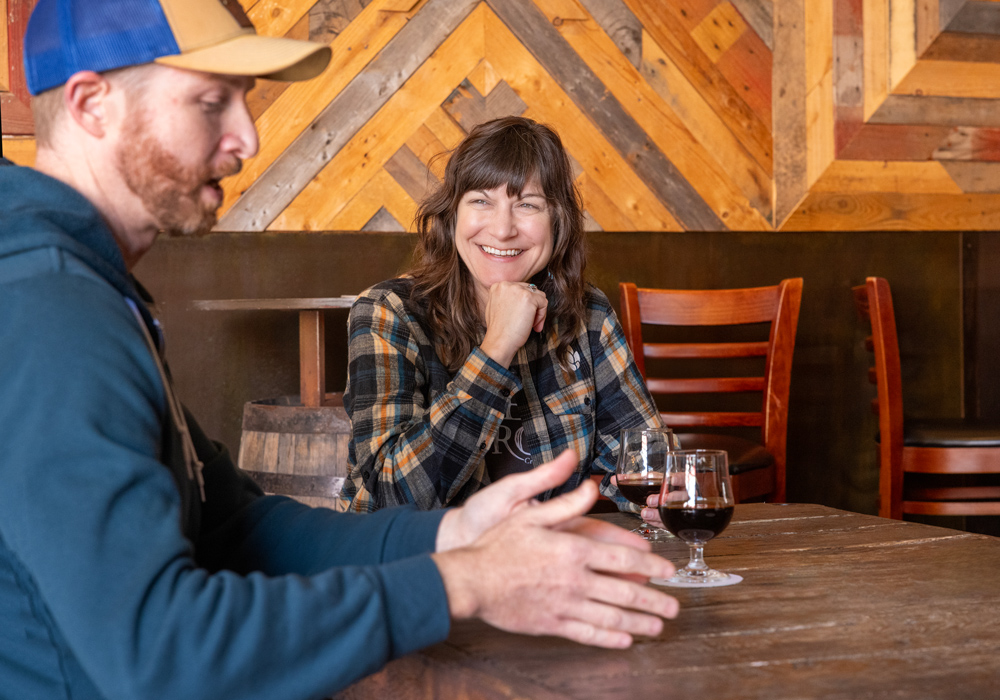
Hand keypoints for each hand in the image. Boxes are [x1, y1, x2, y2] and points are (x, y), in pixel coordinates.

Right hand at [432, 454, 679, 648]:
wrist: (471, 580)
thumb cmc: (498, 546)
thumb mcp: (531, 515)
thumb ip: (566, 504)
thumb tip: (592, 486)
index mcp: (573, 549)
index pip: (622, 557)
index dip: (650, 564)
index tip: (668, 571)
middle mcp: (574, 579)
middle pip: (625, 591)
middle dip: (654, 600)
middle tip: (675, 606)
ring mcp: (565, 604)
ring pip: (611, 617)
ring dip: (639, 623)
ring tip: (658, 627)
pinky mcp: (552, 624)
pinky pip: (587, 634)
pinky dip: (609, 638)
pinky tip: (624, 640)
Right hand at [479, 281, 546, 366]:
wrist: (499, 341)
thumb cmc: (498, 330)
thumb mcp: (496, 307)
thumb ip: (506, 298)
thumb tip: (521, 299)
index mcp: (498, 286)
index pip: (520, 289)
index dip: (524, 304)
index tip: (522, 316)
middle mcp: (507, 285)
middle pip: (530, 291)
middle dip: (532, 307)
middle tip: (529, 322)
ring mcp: (518, 290)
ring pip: (539, 296)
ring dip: (538, 311)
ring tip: (531, 324)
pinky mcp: (529, 298)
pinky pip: (544, 303)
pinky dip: (542, 316)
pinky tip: (533, 325)